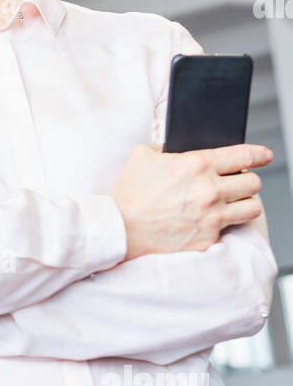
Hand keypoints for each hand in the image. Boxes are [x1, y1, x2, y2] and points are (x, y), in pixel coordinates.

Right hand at [109, 142, 271, 260]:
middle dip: (247, 179)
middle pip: (254, 182)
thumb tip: (181, 149)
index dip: (260, 154)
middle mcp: (210, 190)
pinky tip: (212, 219)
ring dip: (245, 202)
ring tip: (233, 201)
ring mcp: (211, 217)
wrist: (120, 230)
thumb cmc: (129, 192)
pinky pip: (231, 228)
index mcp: (197, 164)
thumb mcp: (143, 155)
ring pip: (253, 207)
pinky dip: (226, 223)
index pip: (245, 155)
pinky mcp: (208, 238)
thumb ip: (167, 147)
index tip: (265, 155)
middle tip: (237, 181)